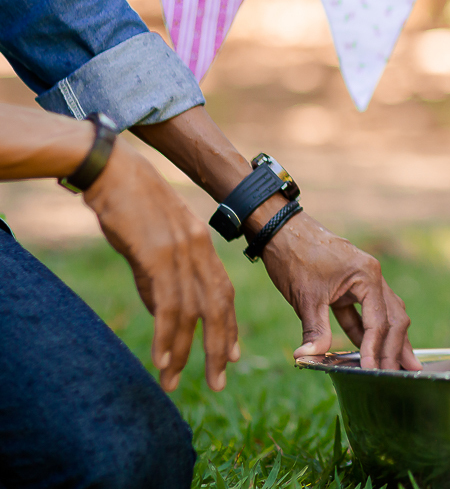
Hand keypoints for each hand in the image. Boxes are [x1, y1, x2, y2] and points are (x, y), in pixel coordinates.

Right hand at [84, 139, 238, 391]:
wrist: (114, 171)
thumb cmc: (130, 204)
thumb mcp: (154, 241)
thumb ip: (161, 275)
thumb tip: (163, 312)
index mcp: (202, 245)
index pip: (223, 293)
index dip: (228, 326)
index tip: (231, 355)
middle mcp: (198, 250)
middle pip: (218, 308)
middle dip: (218, 348)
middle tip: (218, 382)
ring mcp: (180, 253)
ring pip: (192, 312)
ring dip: (184, 351)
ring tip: (175, 380)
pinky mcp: (157, 255)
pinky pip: (167, 303)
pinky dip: (166, 334)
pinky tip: (162, 358)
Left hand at [258, 211, 420, 370]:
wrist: (281, 229)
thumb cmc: (295, 257)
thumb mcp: (305, 297)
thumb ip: (315, 329)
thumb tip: (308, 358)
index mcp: (367, 276)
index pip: (379, 321)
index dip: (376, 349)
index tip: (373, 371)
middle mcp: (372, 277)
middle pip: (394, 318)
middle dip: (397, 347)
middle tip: (403, 373)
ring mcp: (363, 281)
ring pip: (385, 316)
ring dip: (389, 341)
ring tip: (401, 365)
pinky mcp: (350, 286)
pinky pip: (365, 313)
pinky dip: (367, 332)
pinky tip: (370, 351)